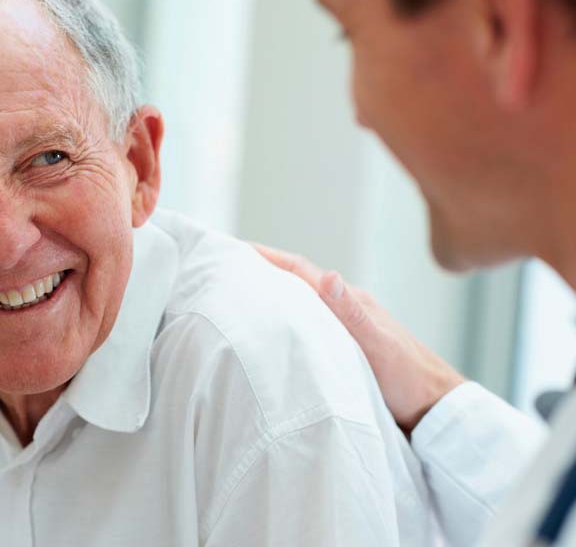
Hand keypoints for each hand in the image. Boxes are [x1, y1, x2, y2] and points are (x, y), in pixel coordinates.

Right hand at [254, 244, 464, 433]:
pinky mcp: (344, 349)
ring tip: (238, 298)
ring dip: (271, 296)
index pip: (300, 271)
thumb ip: (353, 314)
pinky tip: (272, 333)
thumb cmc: (411, 380)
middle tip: (225, 270)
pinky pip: (306, 326)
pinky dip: (285, 321)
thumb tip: (328, 275)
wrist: (435, 412)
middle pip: (295, 282)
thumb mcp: (378, 347)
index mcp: (350, 301)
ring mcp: (344, 328)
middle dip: (261, 272)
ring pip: (300, 304)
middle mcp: (344, 309)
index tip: (234, 249)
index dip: (266, 257)